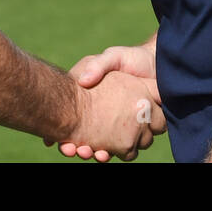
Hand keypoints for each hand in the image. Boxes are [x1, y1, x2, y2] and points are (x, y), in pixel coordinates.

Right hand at [47, 39, 164, 160]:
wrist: (158, 69)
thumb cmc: (132, 59)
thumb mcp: (113, 57)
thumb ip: (98, 66)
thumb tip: (83, 80)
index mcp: (87, 97)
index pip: (67, 117)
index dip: (59, 131)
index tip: (54, 141)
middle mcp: (97, 114)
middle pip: (79, 136)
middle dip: (75, 147)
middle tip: (74, 149)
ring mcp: (113, 125)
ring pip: (97, 145)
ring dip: (92, 152)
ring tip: (95, 152)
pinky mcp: (129, 132)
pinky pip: (119, 148)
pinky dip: (112, 153)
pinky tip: (106, 153)